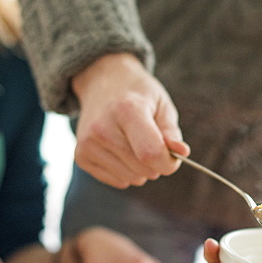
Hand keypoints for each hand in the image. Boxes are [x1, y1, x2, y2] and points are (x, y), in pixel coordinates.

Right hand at [70, 53, 188, 187]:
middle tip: (151, 140)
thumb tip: (181, 153)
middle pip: (144, 169)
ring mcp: (88, 144)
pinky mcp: (81, 157)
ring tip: (133, 142)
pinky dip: (125, 171)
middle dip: (156, 163)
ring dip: (140, 168)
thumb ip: (171, 131)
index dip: (169, 162)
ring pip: (132, 178)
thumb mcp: (161, 104)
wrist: (101, 81)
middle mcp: (102, 129)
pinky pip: (118, 181)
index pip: (151, 153)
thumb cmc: (138, 94)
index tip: (173, 156)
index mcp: (126, 110)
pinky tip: (120, 149)